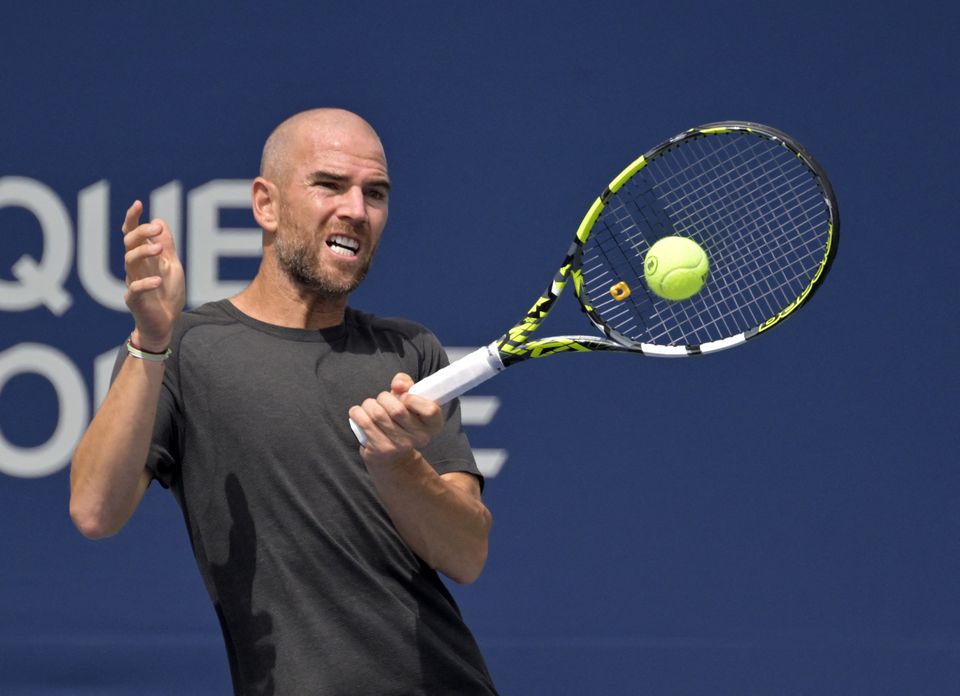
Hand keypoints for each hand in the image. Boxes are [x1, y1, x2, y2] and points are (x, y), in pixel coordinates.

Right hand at [122, 200, 184, 350]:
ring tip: (159, 249)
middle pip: (129, 243)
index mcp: (144, 259)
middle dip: (141, 232)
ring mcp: (133, 283)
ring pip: (129, 261)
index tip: (138, 204)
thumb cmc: (167, 294)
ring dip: (143, 251)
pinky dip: (146, 283)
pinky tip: (158, 280)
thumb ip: (167, 246)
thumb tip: (161, 221)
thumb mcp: (172, 266)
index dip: (133, 219)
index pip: (132, 234)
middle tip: (156, 228)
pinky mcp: (135, 301)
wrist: (166, 324)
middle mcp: (135, 268)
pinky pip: (135, 289)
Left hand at [348, 373, 443, 464]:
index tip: (404, 397)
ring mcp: (401, 446)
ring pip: (378, 414)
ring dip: (369, 404)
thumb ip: (406, 384)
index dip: (413, 399)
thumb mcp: (409, 400)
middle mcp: (421, 438)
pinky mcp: (381, 450)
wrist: (391, 455)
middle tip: (382, 399)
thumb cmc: (401, 420)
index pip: (430, 410)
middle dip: (384, 397)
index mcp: (434, 424)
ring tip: (369, 406)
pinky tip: (358, 413)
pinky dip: (357, 413)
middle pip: (397, 409)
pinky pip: (364, 423)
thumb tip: (397, 385)